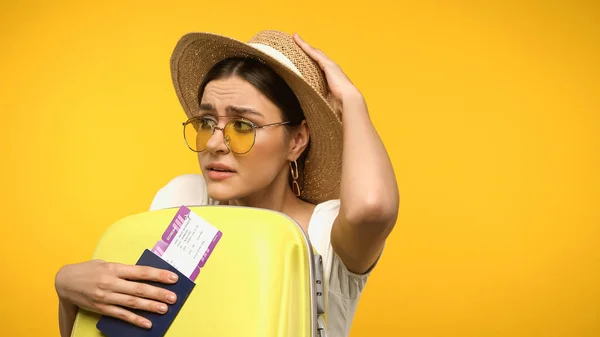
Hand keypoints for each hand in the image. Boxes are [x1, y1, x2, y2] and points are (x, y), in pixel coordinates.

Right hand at [55, 259, 178, 328]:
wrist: (65, 281)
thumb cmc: (88, 270)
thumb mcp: (106, 264)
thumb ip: (124, 270)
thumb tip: (145, 274)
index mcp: (114, 268)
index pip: (141, 271)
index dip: (158, 274)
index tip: (173, 278)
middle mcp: (111, 283)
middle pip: (139, 289)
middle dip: (158, 293)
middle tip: (173, 297)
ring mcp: (106, 297)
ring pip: (132, 302)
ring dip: (150, 306)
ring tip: (165, 309)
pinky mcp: (102, 308)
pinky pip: (121, 315)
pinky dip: (135, 320)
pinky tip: (147, 323)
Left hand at [293, 33, 364, 113]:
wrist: (349, 102)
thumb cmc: (339, 106)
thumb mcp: (324, 104)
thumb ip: (315, 105)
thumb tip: (303, 121)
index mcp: (331, 78)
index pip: (319, 67)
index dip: (311, 61)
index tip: (303, 59)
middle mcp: (331, 69)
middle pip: (317, 56)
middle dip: (307, 49)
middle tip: (297, 42)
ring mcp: (330, 65)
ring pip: (314, 52)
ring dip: (304, 45)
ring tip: (295, 38)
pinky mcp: (327, 64)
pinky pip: (313, 53)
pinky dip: (304, 46)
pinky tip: (297, 39)